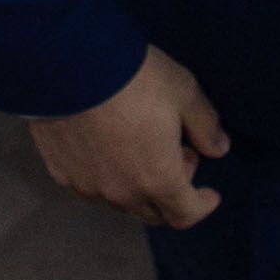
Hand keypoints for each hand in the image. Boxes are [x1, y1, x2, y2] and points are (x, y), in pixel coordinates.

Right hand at [29, 45, 228, 230]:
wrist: (69, 64)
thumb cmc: (134, 78)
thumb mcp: (184, 92)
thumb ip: (206, 126)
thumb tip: (219, 148)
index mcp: (158, 179)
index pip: (185, 214)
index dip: (202, 206)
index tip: (210, 194)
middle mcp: (122, 193)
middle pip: (153, 213)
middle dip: (172, 192)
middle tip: (178, 156)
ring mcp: (88, 186)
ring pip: (121, 202)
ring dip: (138, 186)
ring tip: (142, 150)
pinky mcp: (61, 173)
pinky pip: (91, 189)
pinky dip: (107, 179)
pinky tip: (108, 152)